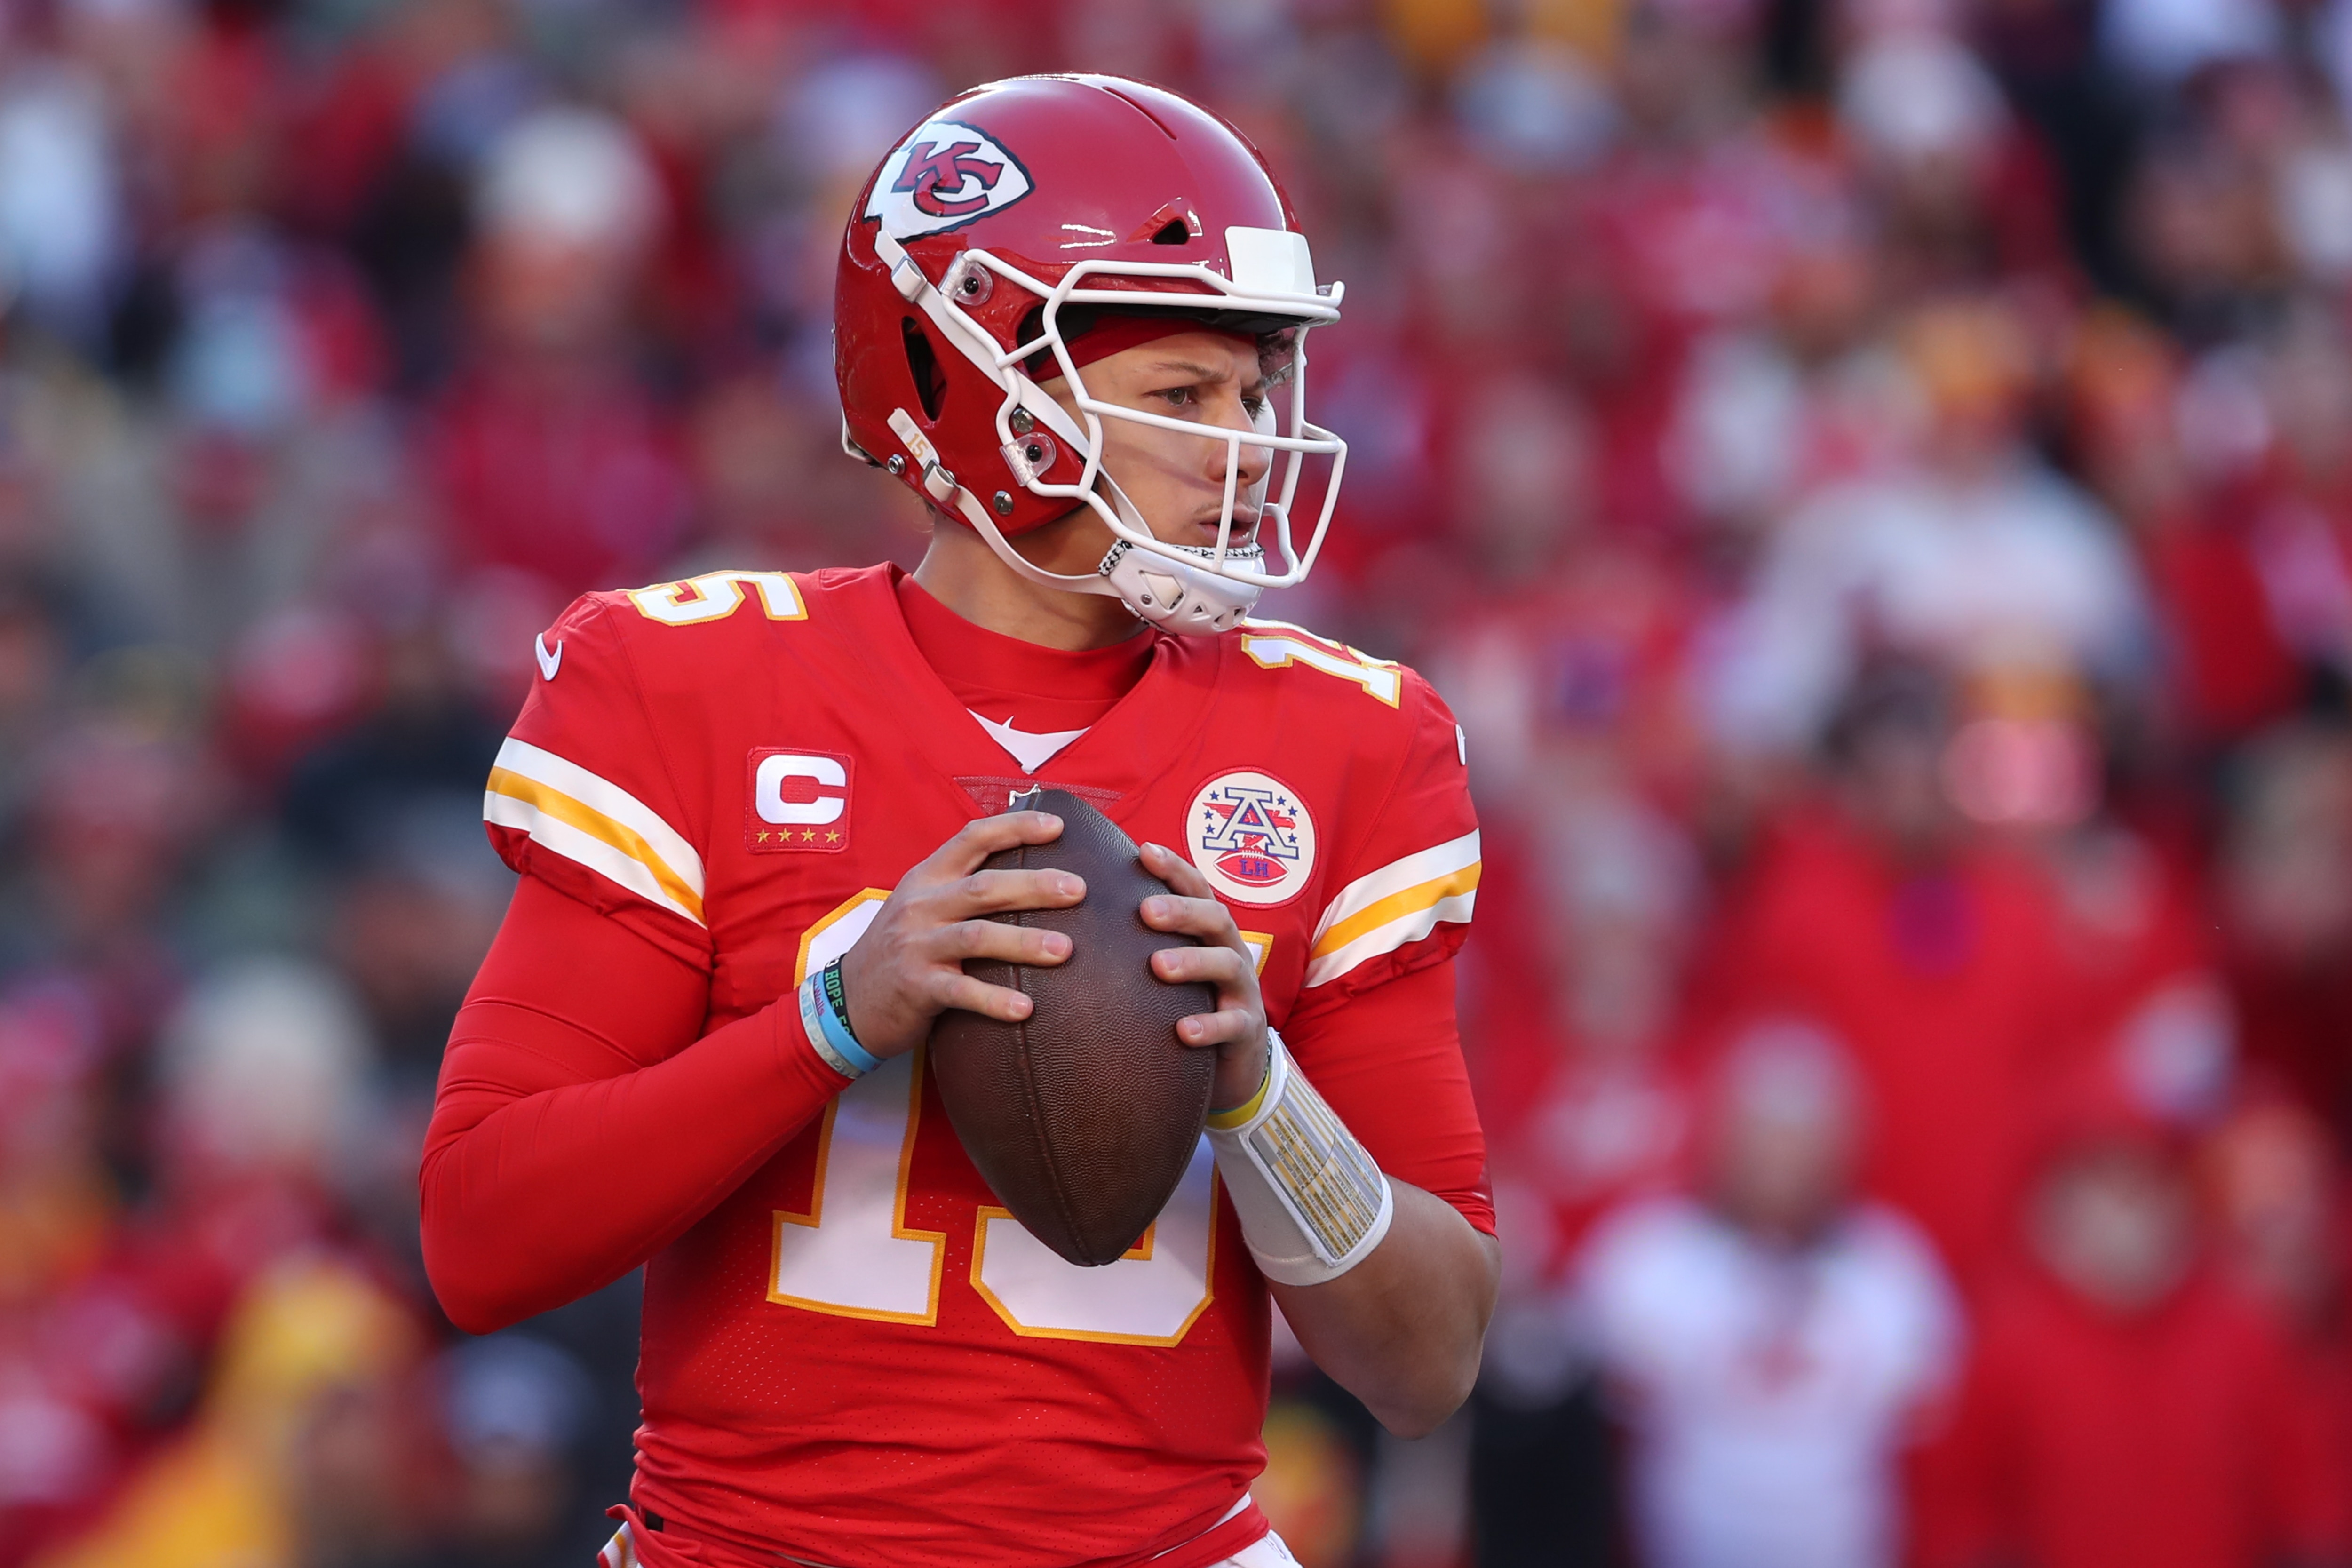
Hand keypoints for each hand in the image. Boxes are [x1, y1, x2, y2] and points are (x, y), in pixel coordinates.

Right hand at [836, 811, 1083, 1058]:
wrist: (848, 1001)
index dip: (1015, 827)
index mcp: (928, 878)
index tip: (1058, 827)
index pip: (973, 838)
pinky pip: (961, 992)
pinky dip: (994, 1000)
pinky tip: (1026, 1009)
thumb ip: (964, 886)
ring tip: (1065, 950)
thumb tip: (1032, 872)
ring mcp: (916, 946)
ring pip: (977, 937)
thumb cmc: (901, 949)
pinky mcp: (916, 987)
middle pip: (984, 887)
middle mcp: (922, 906)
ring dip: (1024, 943)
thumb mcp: (922, 905)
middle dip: (1035, 886)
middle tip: (1079, 890)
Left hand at [1137, 842, 1269, 1111]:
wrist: (1231, 1060)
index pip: (1196, 889)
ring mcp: (1242, 989)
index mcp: (1208, 931)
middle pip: (1215, 918)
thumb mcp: (1170, 965)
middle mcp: (1229, 951)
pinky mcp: (1247, 1029)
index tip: (1144, 851)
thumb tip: (1077, 904)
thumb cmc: (1189, 999)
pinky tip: (1183, 1031)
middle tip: (1146, 911)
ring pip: (1226, 965)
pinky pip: (1233, 1024)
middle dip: (1183, 911)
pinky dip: (1209, 1025)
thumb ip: (1139, 938)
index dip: (1174, 869)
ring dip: (1192, 961)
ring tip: (1158, 966)